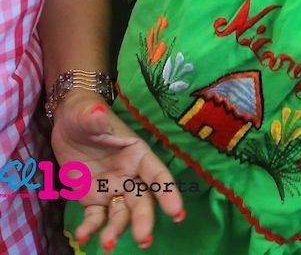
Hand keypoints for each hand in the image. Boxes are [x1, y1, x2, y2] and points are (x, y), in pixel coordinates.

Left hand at [51, 89, 183, 248]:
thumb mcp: (88, 114)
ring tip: (107, 245)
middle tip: (143, 240)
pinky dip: (91, 228)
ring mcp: (112, 189)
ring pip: (121, 214)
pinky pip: (95, 217)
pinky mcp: (93, 198)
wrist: (67, 122)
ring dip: (117, 230)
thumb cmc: (85, 113)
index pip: (156, 175)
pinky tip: (83, 236)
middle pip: (141, 201)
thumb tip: (97, 113)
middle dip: (144, 220)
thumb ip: (95, 118)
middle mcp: (129, 175)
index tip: (176, 213)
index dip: (167, 192)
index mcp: (137, 154)